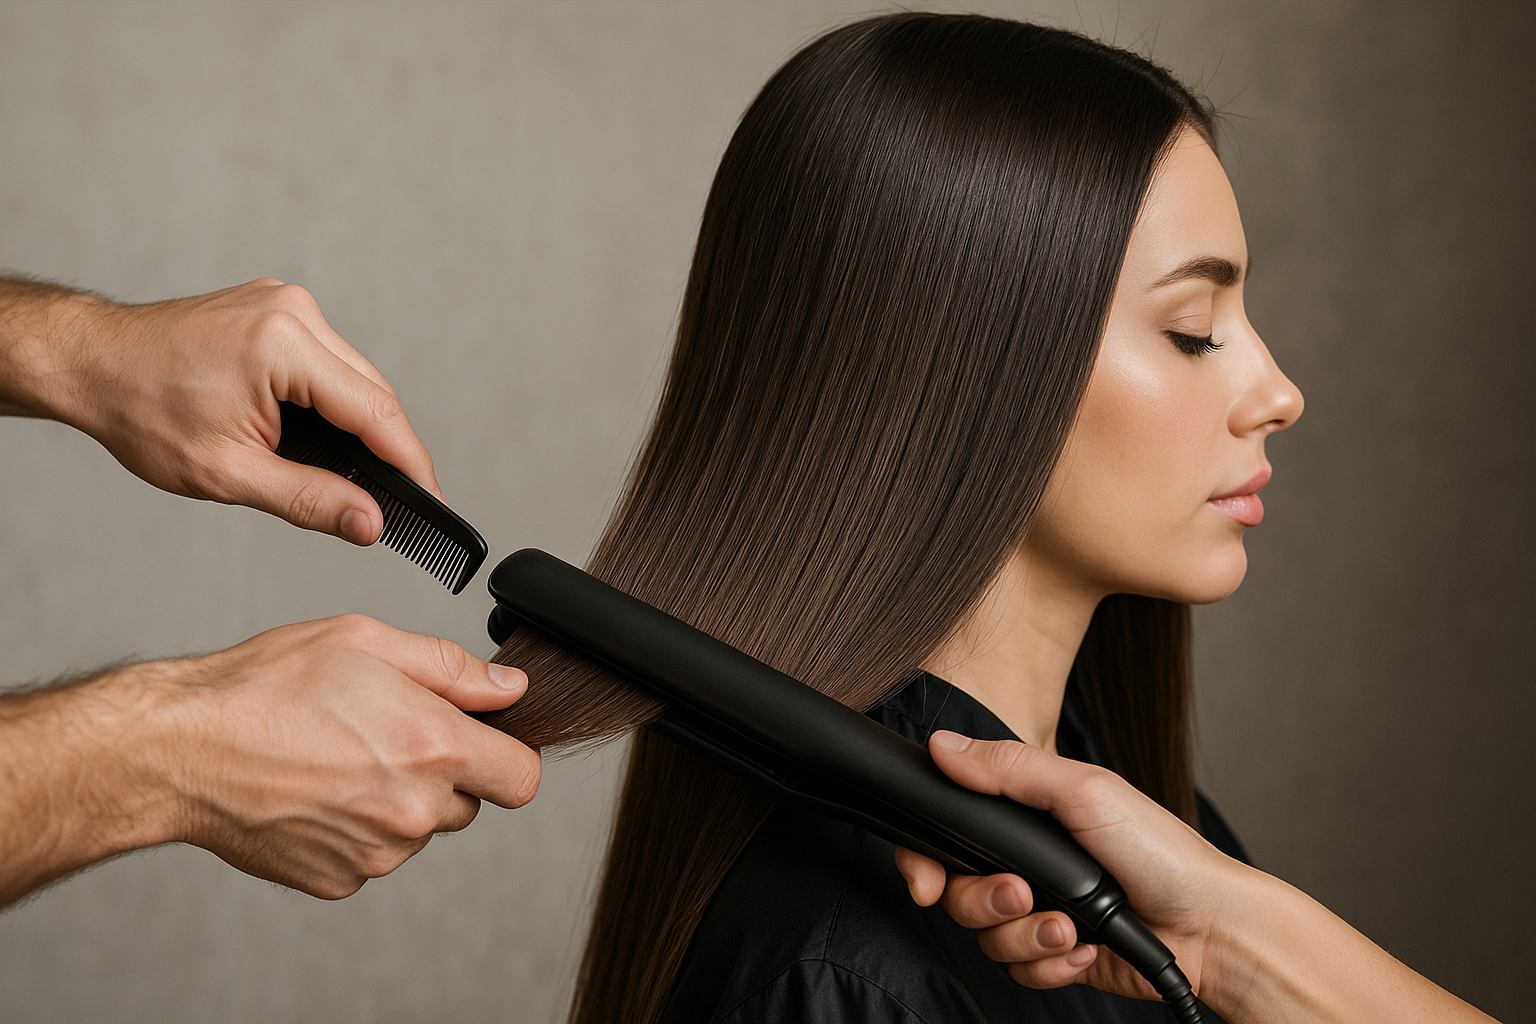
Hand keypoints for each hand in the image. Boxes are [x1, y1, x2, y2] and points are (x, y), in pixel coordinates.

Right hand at [0, 615, 540, 905]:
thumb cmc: (267, 686)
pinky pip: (372, 854)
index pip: (522, 778)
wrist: (183, 749)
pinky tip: (316, 791)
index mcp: (433, 747)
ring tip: (338, 757)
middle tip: (384, 734)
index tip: (481, 741)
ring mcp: (376, 853)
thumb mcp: (369, 641)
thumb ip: (453, 669)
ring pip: (418, 829)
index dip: (506, 754)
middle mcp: (413, 810)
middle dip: (443, 772)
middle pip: (468, 802)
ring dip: (397, 800)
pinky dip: (356, 829)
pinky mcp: (339, 880)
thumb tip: (509, 688)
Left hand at [2, 277, 438, 543]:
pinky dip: (337, 399)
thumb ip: (309, 500)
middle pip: (372, 390)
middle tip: (405, 503)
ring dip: (364, 423)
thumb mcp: (227, 472)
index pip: (375, 411)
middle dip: (392, 448)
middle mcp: (293, 312)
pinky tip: (332, 434)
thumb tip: (370, 523)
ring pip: (354, 375)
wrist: (89, 363)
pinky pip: (329, 360)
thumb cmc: (141, 411)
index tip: (434, 502)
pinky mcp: (277, 309)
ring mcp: (286, 305)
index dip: (412, 463)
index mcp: (283, 346)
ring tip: (369, 475)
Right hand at [894, 731, 1236, 1001]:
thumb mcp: (1082, 790)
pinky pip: (1019, 971)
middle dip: (985, 901)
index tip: (926, 881)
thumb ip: (1009, 767)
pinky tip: (1085, 948)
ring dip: (1026, 936)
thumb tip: (945, 744)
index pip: (949, 834)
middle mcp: (1026, 864)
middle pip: (957, 894)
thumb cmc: (1160, 850)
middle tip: (1022, 893)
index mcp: (1026, 818)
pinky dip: (1051, 964)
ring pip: (986, 937)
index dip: (924, 861)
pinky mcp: (1055, 955)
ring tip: (1068, 926)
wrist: (1210, 928)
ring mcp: (1039, 911)